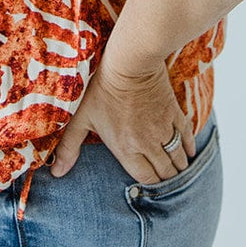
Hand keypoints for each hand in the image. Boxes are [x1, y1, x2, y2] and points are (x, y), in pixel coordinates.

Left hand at [49, 58, 195, 182]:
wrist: (129, 62)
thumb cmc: (101, 89)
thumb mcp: (80, 118)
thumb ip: (69, 148)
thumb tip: (55, 173)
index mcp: (126, 148)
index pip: (146, 178)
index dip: (150, 185)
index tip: (149, 185)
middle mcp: (149, 143)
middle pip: (166, 171)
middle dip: (166, 178)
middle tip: (164, 179)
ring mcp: (164, 128)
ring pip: (178, 157)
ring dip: (179, 166)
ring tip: (176, 170)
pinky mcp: (175, 113)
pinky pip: (187, 136)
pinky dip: (189, 147)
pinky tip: (189, 153)